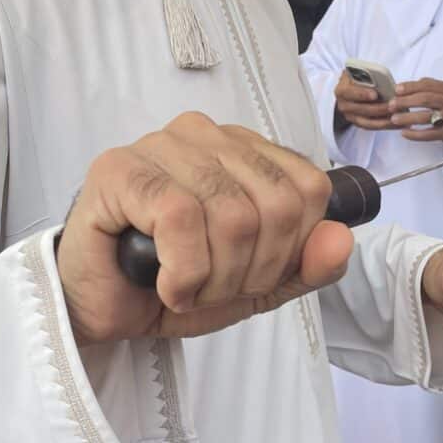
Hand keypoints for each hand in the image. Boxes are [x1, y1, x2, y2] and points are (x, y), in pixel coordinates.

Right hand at [56, 112, 354, 345]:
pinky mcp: (121, 168)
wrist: (100, 307)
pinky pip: (181, 217)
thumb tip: (342, 238)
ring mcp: (161, 144)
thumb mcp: (255, 284)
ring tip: (185, 287)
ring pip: (232, 214)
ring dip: (215, 278)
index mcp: (243, 149)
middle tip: (212, 288)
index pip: (308, 188)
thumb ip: (304, 264)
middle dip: (251, 270)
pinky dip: (183, 272)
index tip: (248, 276)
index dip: (289, 250)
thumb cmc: (173, 281)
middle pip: (275, 205)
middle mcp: (205, 135)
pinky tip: (163, 283)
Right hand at [334, 70, 396, 131]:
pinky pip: (374, 127)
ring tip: (399, 117)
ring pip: (368, 123)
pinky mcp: (359, 124)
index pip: (349, 93)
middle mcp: (343, 105)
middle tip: (393, 106)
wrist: (352, 88)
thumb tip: (381, 81)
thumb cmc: (358, 78)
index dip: (361, 94)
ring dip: (385, 121)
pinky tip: (400, 124)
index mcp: (341, 90)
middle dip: (378, 109)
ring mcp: (351, 117)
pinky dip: (387, 126)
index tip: (375, 94)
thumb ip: (366, 76)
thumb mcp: (358, 73)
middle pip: (361, 110)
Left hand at [388, 78, 442, 148]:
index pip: (427, 84)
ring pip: (426, 116)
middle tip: (391, 105)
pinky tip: (404, 133)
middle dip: (405, 102)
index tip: (396, 90)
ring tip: (394, 119)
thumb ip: (430, 86)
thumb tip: (405, 86)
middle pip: (425, 99)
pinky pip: (429, 134)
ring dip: (407, 118)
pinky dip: (415, 134)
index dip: (410, 86)